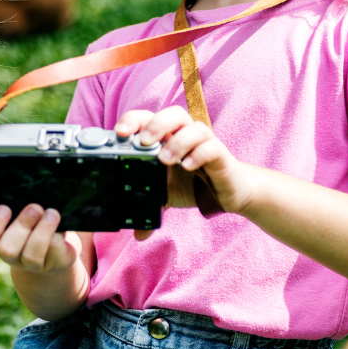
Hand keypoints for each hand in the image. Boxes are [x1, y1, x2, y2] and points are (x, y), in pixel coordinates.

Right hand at [0, 199, 80, 272]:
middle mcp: (12, 256)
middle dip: (21, 226)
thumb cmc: (28, 223)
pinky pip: (54, 253)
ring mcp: (33, 264)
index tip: (4, 208)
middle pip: (7, 250)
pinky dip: (57, 238)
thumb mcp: (12, 213)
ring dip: (42, 231)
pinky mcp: (54, 263)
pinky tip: (60, 227)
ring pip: (32, 255)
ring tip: (51, 213)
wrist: (55, 242)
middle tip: (35, 207)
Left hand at [115, 106, 257, 219]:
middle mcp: (185, 135)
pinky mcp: (221, 155)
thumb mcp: (167, 195)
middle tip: (143, 142)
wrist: (227, 193)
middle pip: (173, 114)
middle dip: (156, 124)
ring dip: (177, 142)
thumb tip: (137, 233)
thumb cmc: (194, 185)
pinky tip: (188, 166)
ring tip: (165, 160)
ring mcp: (204, 143)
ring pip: (194, 127)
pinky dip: (199, 154)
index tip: (120, 133)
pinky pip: (211, 147)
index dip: (133, 120)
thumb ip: (151, 206)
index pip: (149, 118)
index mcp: (167, 138)